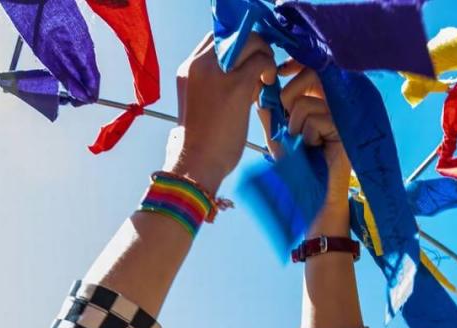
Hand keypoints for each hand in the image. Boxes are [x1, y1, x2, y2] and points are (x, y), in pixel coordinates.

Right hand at [164, 33, 276, 195]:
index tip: (249, 60)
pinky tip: (268, 84)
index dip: (238, 44)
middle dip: (254, 46)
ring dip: (264, 55)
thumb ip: (216, 83)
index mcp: (187, 69)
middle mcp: (198, 64)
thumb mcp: (201, 103)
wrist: (196, 163)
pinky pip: (261, 60)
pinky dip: (269, 68)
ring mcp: (216, 72)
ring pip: (250, 42)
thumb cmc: (201, 142)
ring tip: (266, 77)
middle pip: (235, 35)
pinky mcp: (235, 85)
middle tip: (262, 66)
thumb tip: (246, 72)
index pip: (216, 39)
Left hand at [258, 61, 351, 234]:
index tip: (280, 72)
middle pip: (309, 75)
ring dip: (296, 126)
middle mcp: (333, 102)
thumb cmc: (296, 166)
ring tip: (305, 143)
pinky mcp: (346, 127)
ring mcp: (342, 113)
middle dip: (289, 98)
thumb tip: (262, 88)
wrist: (312, 193)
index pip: (309, 68)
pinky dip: (308, 135)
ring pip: (306, 103)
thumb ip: (269, 112)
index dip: (295, 64)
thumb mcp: (277, 136)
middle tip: (289, 122)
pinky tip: (316, 148)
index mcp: (318, 98)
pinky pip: (316, 119)